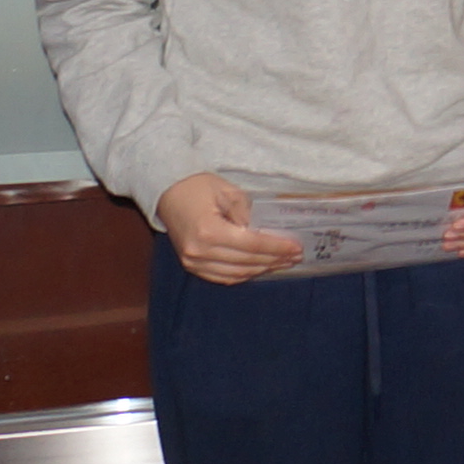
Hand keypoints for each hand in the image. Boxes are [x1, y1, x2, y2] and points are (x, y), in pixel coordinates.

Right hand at [161, 171, 308, 284]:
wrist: (167, 192)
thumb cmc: (197, 186)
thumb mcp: (228, 191)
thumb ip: (248, 214)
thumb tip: (266, 233)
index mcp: (209, 231)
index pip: (252, 245)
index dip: (277, 248)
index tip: (296, 248)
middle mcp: (199, 251)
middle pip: (246, 262)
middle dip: (274, 260)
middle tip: (295, 256)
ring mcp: (193, 262)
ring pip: (236, 274)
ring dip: (262, 270)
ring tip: (282, 263)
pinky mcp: (191, 266)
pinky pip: (223, 277)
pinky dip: (244, 274)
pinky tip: (260, 267)